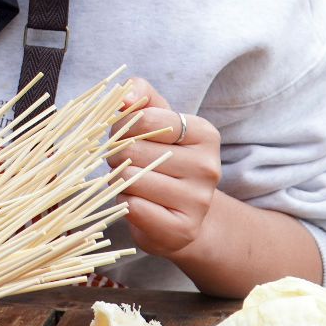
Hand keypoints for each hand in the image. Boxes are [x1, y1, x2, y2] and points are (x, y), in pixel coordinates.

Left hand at [111, 77, 222, 256]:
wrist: (182, 215)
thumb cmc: (164, 160)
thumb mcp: (157, 121)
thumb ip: (142, 95)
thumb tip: (126, 96)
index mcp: (205, 134)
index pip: (145, 119)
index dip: (122, 126)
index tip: (123, 135)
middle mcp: (208, 166)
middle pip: (134, 152)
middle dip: (117, 156)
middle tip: (123, 162)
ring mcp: (199, 200)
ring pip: (131, 180)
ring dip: (119, 182)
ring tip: (132, 183)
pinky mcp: (184, 229)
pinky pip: (134, 208)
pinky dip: (125, 204)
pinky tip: (137, 203)